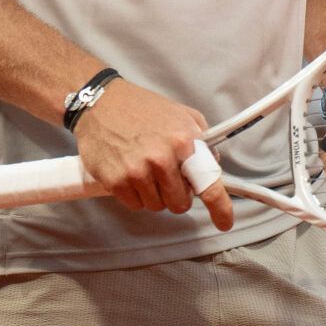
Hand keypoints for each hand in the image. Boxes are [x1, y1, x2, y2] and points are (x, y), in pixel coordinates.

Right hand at [72, 80, 233, 230]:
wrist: (100, 102)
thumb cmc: (141, 108)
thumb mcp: (180, 114)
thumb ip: (200, 139)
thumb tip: (211, 163)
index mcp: (182, 141)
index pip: (207, 183)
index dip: (220, 208)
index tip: (224, 222)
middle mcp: (161, 158)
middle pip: (179, 203)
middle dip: (176, 195)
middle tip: (166, 177)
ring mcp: (136, 171)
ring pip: (156, 206)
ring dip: (153, 194)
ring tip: (144, 169)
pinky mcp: (115, 181)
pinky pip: (134, 205)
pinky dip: (135, 195)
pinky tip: (129, 173)